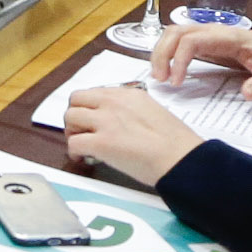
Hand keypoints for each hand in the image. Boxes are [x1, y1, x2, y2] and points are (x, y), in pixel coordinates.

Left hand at [63, 82, 206, 188]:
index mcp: (130, 94)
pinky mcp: (101, 142)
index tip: (92, 119)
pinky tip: (84, 158)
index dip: (90, 107)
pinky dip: (74, 152)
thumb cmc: (176, 144)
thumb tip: (122, 124)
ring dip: (73, 131)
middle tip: (81, 130)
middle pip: (77, 99)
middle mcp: (114, 103)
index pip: (96, 92)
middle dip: (76, 115)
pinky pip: (73, 143)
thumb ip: (134, 112)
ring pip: (70, 117)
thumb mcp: (155, 113)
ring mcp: (106, 121)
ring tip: (82, 144)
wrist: (182, 159)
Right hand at [150, 16, 251, 94]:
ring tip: (159, 76)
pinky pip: (178, 40)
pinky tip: (167, 70)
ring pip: (173, 33)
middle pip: (175, 32)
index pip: (192, 40)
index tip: (177, 82)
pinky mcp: (204, 41)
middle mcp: (213, 31)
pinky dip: (167, 53)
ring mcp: (207, 34)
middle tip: (160, 80)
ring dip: (160, 53)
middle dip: (161, 54)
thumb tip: (246, 93)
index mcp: (227, 37)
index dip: (179, 60)